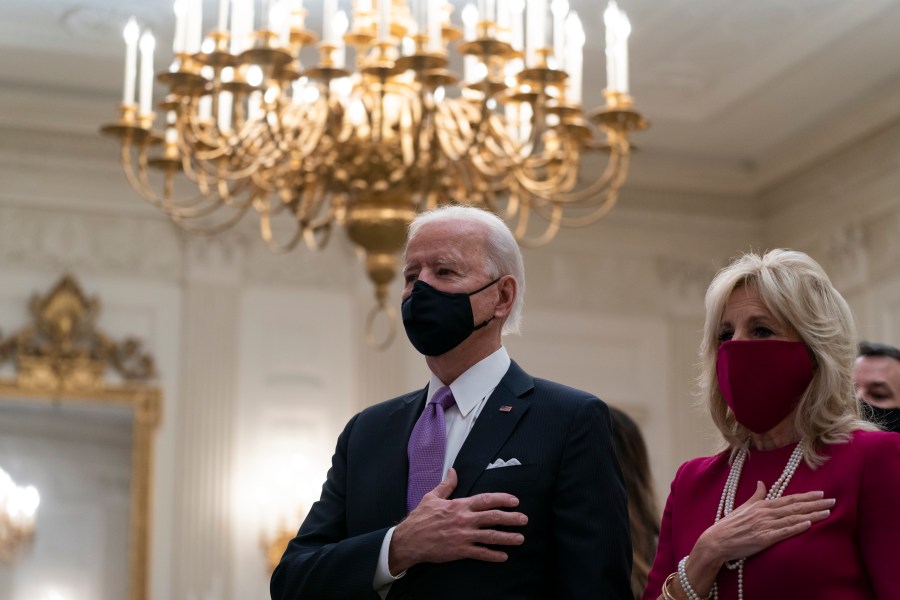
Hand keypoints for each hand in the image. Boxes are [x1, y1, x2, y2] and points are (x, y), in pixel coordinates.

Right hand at [388, 468, 527, 573]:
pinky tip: (503, 556)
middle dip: (511, 518)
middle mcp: (465, 519)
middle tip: (524, 519)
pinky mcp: (460, 550)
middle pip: (493, 517)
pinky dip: (493, 555)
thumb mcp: (432, 497)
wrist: (410, 540)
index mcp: (460, 505)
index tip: (515, 501)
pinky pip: (480, 553)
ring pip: (490, 536)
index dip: (502, 499)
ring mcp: (463, 536)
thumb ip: (446, 485)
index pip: (486, 500)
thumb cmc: (420, 518)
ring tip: (520, 538)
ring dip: (507, 537)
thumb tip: (453, 471)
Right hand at [683, 481, 834, 596]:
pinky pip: (783, 532)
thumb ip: (756, 496)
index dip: (806, 496)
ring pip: (792, 518)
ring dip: (811, 515)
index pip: (788, 499)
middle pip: (795, 507)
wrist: (717, 540)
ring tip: (827, 512)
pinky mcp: (763, 538)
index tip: (821, 493)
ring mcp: (765, 525)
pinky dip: (796, 527)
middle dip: (815, 504)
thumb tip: (761, 483)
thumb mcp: (743, 507)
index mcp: (761, 505)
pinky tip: (808, 524)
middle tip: (832, 501)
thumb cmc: (730, 525)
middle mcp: (765, 513)